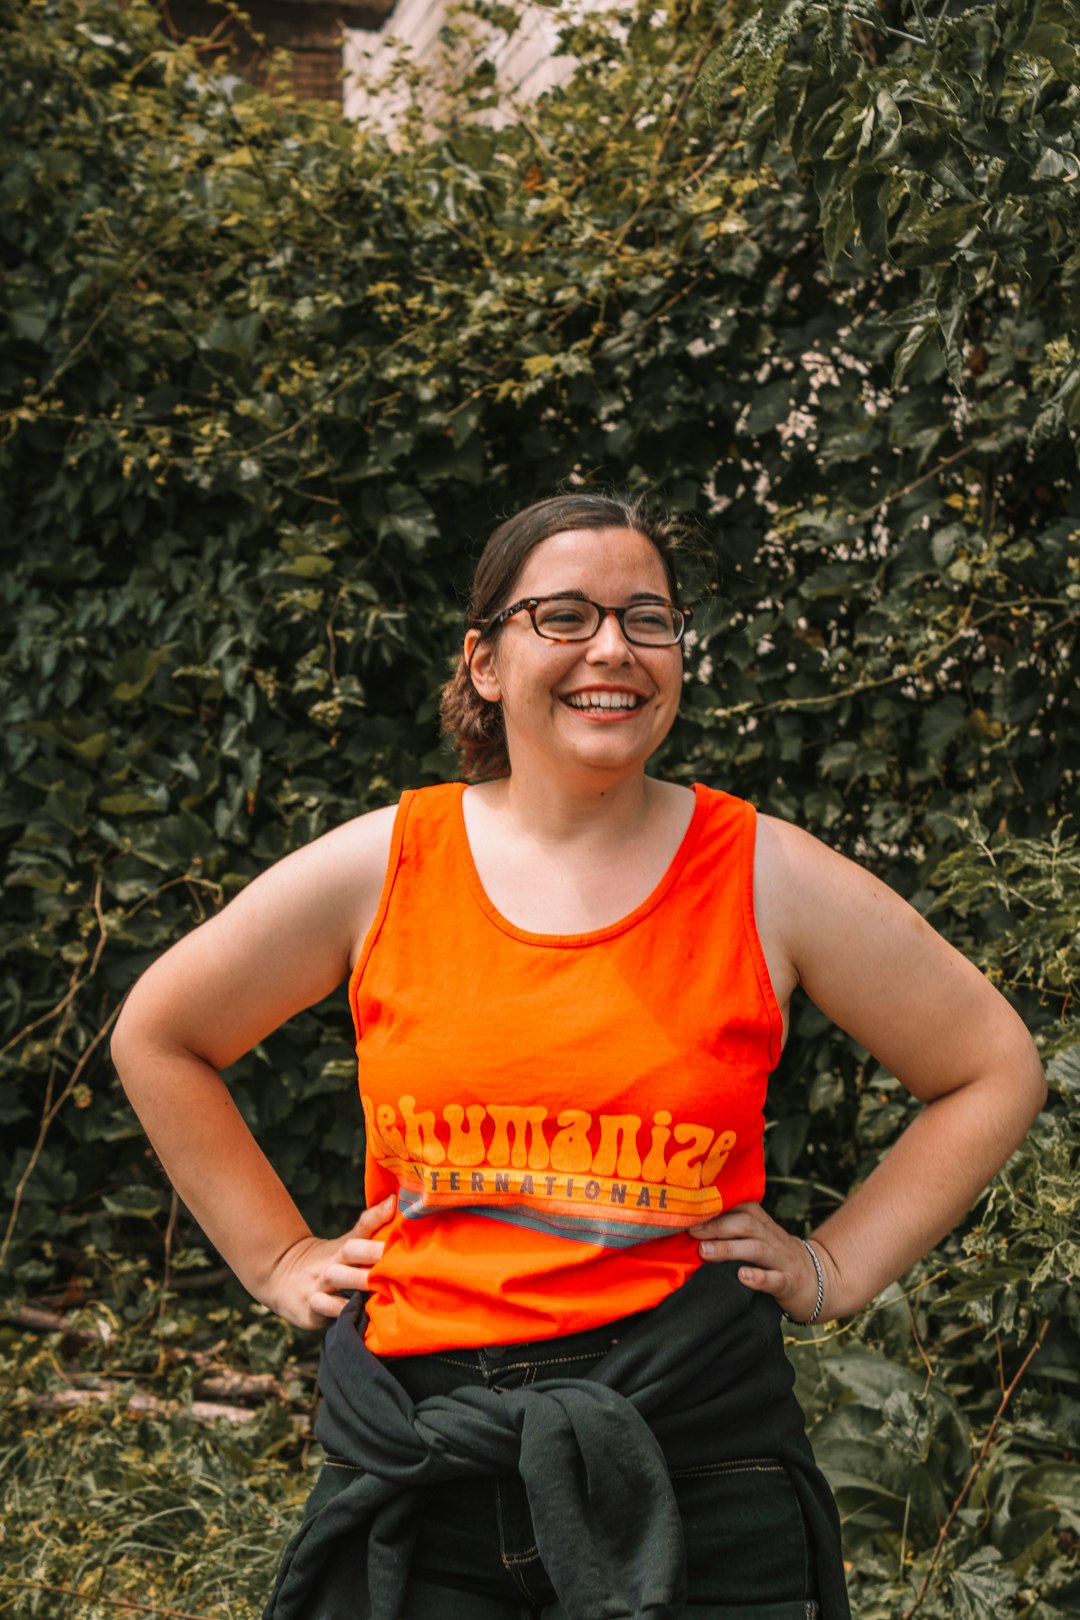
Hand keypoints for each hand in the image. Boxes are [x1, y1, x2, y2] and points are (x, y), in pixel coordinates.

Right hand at [265, 1195, 394, 1329]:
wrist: (281, 1277)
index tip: (393, 1208)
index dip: (377, 1218)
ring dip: (357, 1280)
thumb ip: (371, 1227)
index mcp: (343, 1248)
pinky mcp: (310, 1309)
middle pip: (350, 1251)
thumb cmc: (329, 1262)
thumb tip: (395, 1200)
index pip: (361, 1229)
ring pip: (336, 1278)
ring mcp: (319, 1284)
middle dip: (370, 1251)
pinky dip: (339, 1311)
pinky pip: (324, 1309)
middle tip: (392, 1255)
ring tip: (379, 1285)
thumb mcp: (347, 1244)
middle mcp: (332, 1263)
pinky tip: (357, 1314)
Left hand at [687, 1201, 831, 1323]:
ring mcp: (782, 1259)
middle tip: (691, 1230)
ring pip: (757, 1249)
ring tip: (705, 1252)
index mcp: (763, 1224)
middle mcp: (772, 1237)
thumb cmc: (777, 1258)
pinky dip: (759, 1278)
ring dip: (729, 1249)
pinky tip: (742, 1276)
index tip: (689, 1209)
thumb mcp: (759, 1238)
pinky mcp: (790, 1283)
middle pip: (745, 1224)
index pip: (740, 1206)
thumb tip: (690, 1226)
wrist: (821, 1281)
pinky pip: (775, 1279)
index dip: (716, 1206)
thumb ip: (733, 1230)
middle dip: (717, 1226)